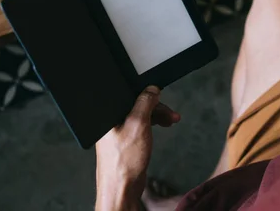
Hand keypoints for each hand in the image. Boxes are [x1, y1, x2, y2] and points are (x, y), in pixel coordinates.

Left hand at [95, 86, 179, 210]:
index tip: (159, 93)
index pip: (128, 93)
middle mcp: (111, 120)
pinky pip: (141, 124)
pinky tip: (162, 126)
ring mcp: (118, 130)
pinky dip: (153, 124)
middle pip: (137, 103)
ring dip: (158, 115)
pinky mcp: (125, 139)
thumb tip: (151, 89)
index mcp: (108, 113)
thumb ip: (145, 103)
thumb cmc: (124, 162)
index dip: (145, 91)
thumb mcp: (138, 124)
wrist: (122, 189)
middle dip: (156, 106)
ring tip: (171, 120)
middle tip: (170, 112)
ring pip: (141, 114)